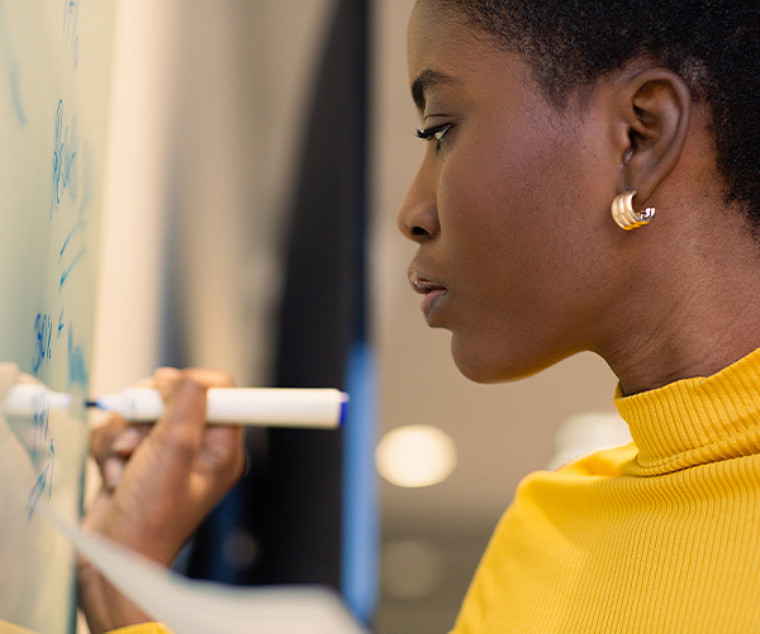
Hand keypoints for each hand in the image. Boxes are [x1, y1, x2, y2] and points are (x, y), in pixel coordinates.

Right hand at [78, 367, 245, 630]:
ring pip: (139, 414)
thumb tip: (177, 378)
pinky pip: (119, 432)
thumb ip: (186, 403)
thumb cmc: (151, 518)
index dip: (190, 385)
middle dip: (146, 413)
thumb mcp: (175, 451)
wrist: (111, 560)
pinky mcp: (136, 461)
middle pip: (173, 395)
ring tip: (124, 465)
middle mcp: (197, 448)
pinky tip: (113, 476)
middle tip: (138, 439)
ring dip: (122, 435)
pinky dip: (109, 450)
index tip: (166, 394)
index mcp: (222, 446)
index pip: (220, 389)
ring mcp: (165, 455)